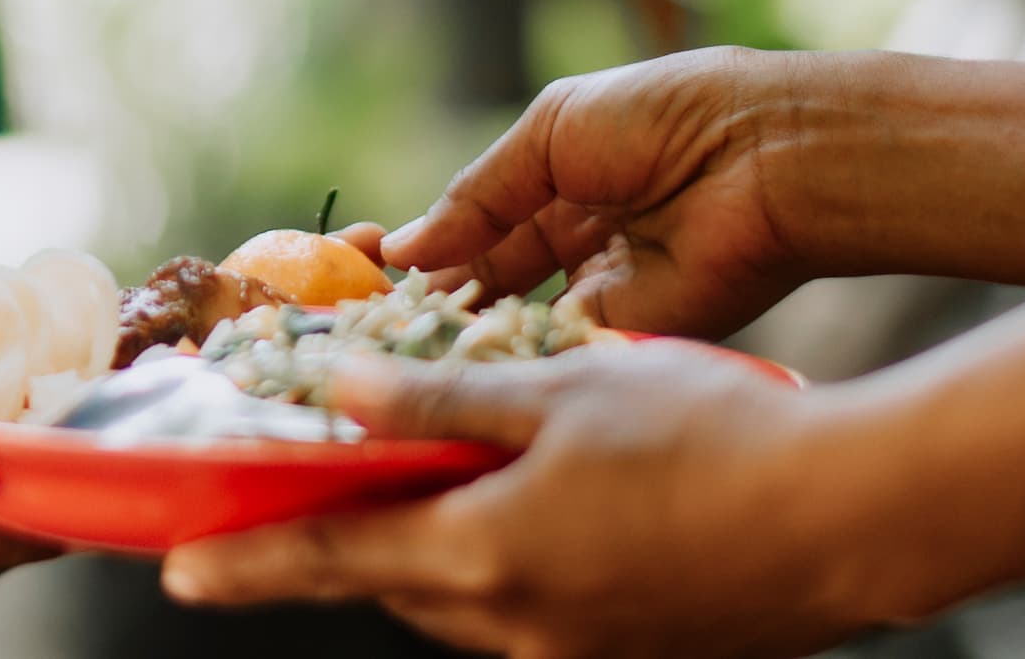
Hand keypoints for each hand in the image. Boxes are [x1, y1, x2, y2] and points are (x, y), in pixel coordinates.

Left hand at [161, 340, 890, 658]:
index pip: (334, 559)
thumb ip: (440, 403)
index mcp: (485, 556)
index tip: (176, 568)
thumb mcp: (561, 391)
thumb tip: (338, 392)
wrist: (848, 521)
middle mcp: (517, 624)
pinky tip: (536, 503)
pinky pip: (527, 610)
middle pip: (396, 579)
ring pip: (462, 596)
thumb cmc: (708, 437)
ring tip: (432, 479)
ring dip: (432, 544)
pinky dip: (502, 559)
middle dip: (351, 536)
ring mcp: (575, 650)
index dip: (250, 561)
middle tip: (304, 491)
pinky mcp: (625, 653)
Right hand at [382, 48, 812, 338]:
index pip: (478, 228)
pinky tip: (468, 359)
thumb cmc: (661, 117)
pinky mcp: (638, 333)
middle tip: (376, 326)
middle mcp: (579, 240)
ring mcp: (608, 291)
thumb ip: (478, 195)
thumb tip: (404, 248)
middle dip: (439, 301)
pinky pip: (568, 351)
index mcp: (560, 179)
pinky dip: (521, 354)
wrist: (762, 156)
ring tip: (405, 345)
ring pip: (524, 323)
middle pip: (494, 282)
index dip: (429, 251)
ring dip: (472, 333)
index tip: (373, 279)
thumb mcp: (549, 131)